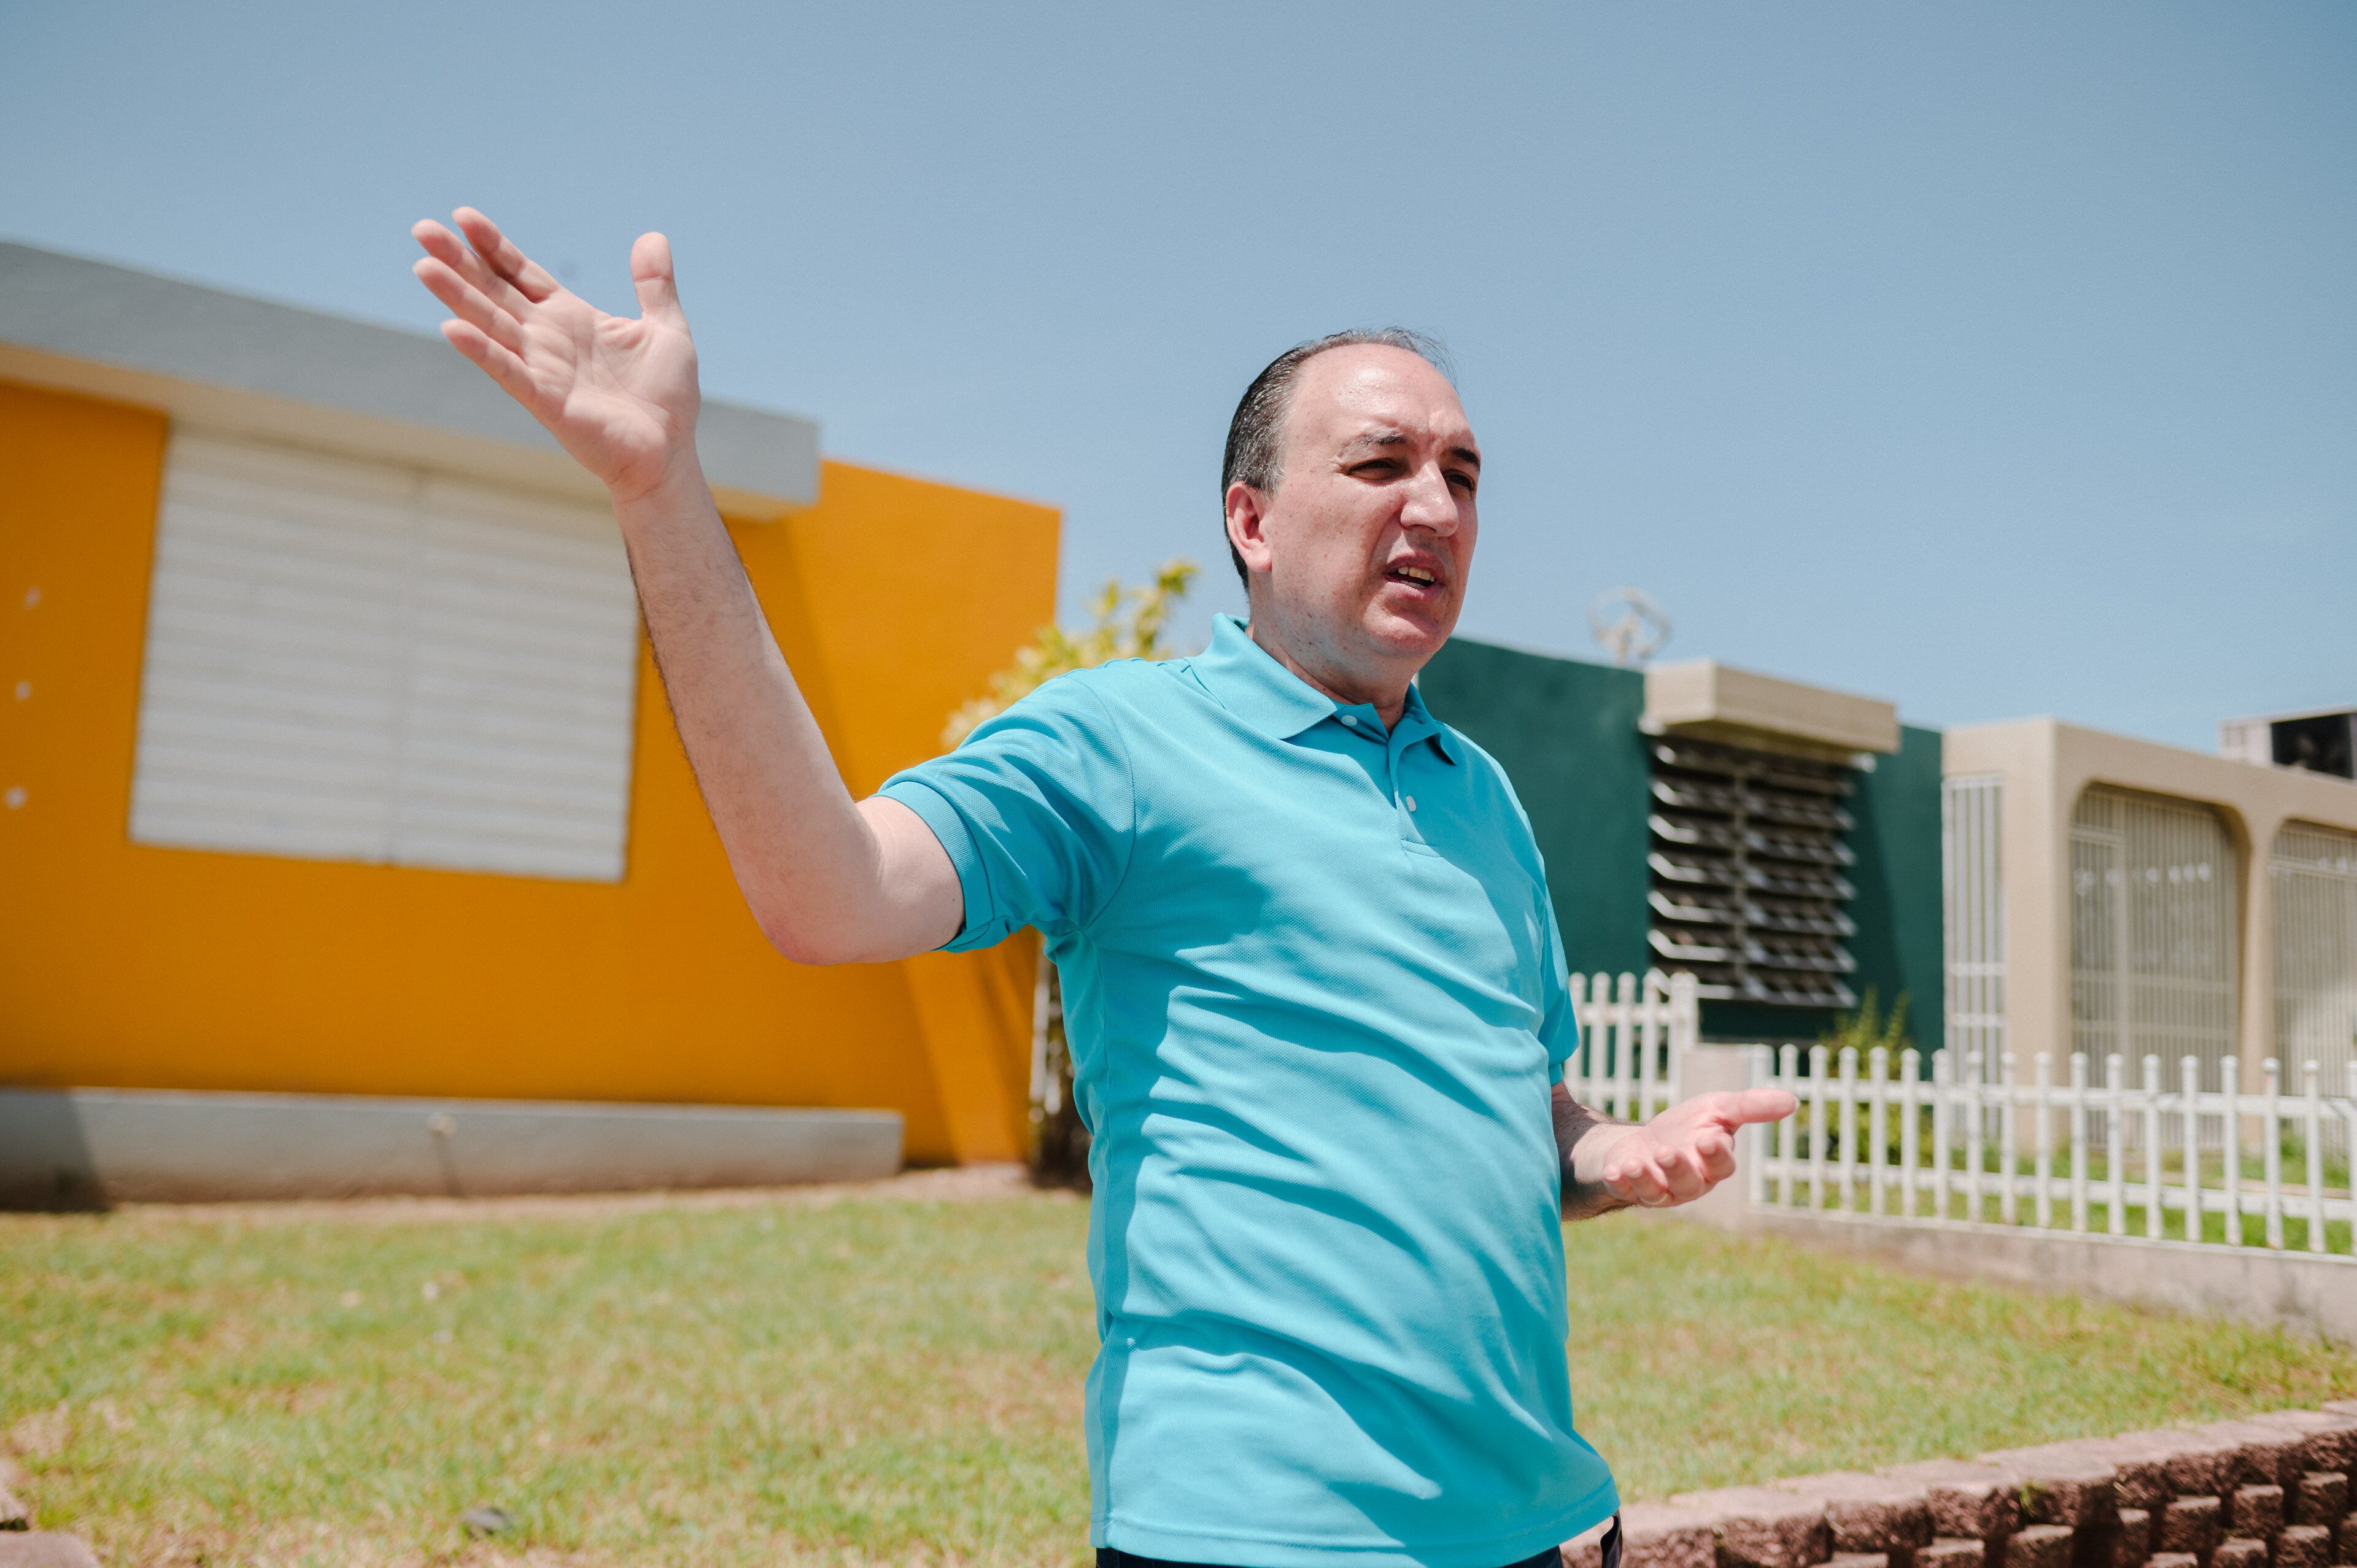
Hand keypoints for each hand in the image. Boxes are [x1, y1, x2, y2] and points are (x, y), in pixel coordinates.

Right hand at [410, 208, 700, 502]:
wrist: (668, 453)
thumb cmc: (666, 398)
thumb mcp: (666, 329)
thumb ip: (654, 285)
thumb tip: (652, 237)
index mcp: (571, 318)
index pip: (521, 273)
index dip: (493, 246)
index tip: (463, 216)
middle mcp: (548, 339)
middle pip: (494, 292)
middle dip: (459, 261)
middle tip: (422, 229)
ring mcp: (542, 369)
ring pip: (490, 325)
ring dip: (458, 296)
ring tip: (424, 266)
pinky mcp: (546, 400)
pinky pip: (509, 371)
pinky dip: (482, 351)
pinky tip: (453, 328)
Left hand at [1584, 1089, 1795, 1208]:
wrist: (1647, 1141)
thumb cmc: (1689, 1126)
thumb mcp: (1718, 1108)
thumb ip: (1751, 1107)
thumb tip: (1792, 1101)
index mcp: (1714, 1164)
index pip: (1721, 1165)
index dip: (1716, 1155)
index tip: (1709, 1138)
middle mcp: (1690, 1183)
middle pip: (1689, 1183)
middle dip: (1677, 1168)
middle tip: (1666, 1152)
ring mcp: (1661, 1189)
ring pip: (1657, 1192)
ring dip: (1646, 1177)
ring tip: (1634, 1163)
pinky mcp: (1632, 1189)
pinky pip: (1626, 1191)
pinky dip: (1620, 1181)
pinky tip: (1614, 1169)